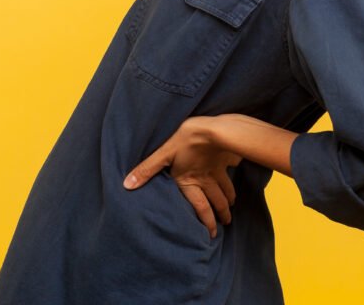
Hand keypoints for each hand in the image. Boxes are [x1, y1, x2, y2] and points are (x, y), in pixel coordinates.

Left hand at [123, 116, 242, 238]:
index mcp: (189, 181)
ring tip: (231, 205)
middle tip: (226, 223)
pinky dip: (233, 174)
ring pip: (225, 188)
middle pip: (215, 200)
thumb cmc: (185, 140)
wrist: (211, 128)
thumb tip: (127, 185)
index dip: (206, 221)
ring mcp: (217, 169)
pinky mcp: (224, 158)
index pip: (200, 207)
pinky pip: (230, 169)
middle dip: (221, 213)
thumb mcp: (163, 154)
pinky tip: (237, 171)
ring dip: (228, 198)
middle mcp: (205, 179)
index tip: (212, 234)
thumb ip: (147, 170)